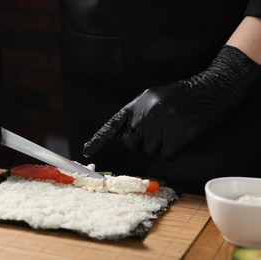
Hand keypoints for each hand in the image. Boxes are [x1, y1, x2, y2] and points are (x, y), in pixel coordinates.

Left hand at [83, 45, 260, 159]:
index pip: (114, 124)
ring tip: (174, 129)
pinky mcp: (179, 132)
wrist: (212, 88)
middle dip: (143, 144)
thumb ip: (139, 114)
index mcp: (138, 103)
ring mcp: (163, 121)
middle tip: (160, 132)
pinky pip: (167, 155)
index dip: (99, 139)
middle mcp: (147, 111)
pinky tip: (182, 136)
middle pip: (132, 144)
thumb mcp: (155, 98)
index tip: (87, 150)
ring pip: (151, 151)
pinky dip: (174, 151)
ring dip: (162, 147)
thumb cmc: (182, 96)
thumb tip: (127, 137)